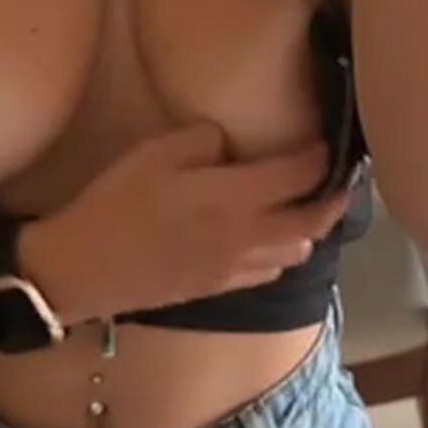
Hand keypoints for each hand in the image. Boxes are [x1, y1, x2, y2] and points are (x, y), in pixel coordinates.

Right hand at [22, 122, 356, 326]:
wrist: (86, 267)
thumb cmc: (115, 204)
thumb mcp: (151, 154)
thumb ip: (200, 141)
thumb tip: (228, 143)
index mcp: (233, 197)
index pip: (298, 176)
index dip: (319, 158)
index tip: (327, 143)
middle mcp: (248, 234)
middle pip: (313, 222)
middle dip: (334, 200)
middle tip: (340, 182)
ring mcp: (237, 266)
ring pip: (297, 251)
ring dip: (311, 229)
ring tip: (307, 209)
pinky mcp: (222, 285)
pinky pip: (270, 270)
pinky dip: (282, 252)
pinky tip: (270, 240)